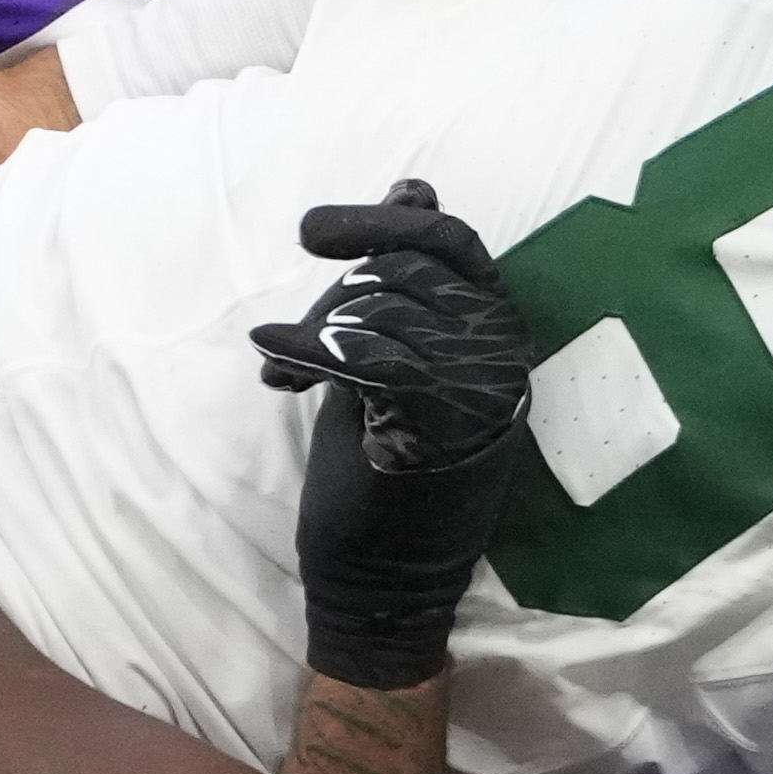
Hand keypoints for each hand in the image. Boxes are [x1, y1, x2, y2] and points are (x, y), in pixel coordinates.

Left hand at [251, 181, 529, 691]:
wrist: (384, 587)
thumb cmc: (379, 476)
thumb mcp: (390, 361)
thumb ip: (402, 286)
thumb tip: (414, 187)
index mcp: (496, 336)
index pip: (451, 243)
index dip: (385, 221)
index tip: (313, 232)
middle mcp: (500, 355)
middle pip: (408, 269)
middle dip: (334, 294)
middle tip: (288, 340)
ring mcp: (478, 389)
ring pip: (383, 309)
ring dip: (317, 335)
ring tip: (283, 372)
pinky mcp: (439, 423)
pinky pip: (371, 359)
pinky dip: (311, 352)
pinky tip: (272, 361)